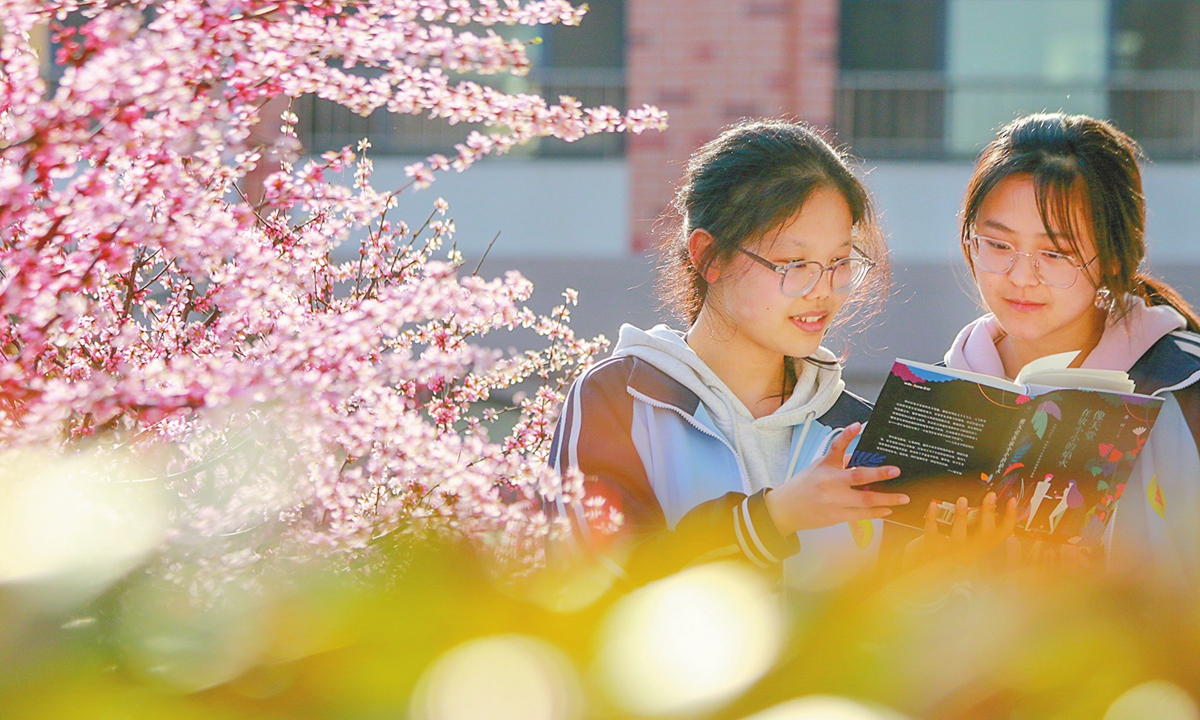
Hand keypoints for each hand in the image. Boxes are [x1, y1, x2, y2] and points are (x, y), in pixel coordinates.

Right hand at [764, 422, 908, 535]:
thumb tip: (860, 457)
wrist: (786, 509)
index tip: (857, 425)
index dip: (847, 435)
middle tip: (896, 470)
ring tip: (902, 497)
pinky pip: (861, 514)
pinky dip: (876, 512)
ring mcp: (834, 500)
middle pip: (858, 476)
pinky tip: (887, 509)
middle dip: (879, 473)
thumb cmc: (802, 487)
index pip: (836, 447)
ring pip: (865, 499)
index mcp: (825, 466)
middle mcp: (830, 482)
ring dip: (887, 498)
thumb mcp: (818, 468)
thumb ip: (839, 462)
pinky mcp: (836, 515)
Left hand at [903, 492, 1017, 569]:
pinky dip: (932, 517)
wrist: (922, 564)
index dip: (1010, 518)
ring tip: (963, 500)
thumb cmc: (946, 548)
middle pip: (985, 536)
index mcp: (980, 546)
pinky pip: (932, 532)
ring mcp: (950, 551)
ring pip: (959, 537)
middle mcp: (968, 551)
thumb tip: (987, 503)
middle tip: (990, 496)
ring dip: (962, 517)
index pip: (1002, 535)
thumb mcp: (967, 538)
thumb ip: (977, 526)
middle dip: (989, 515)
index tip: (1012, 501)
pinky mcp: (930, 548)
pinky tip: (934, 504)